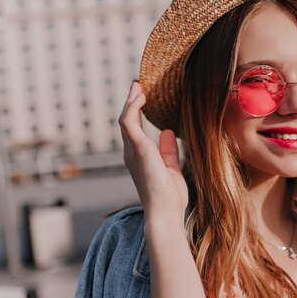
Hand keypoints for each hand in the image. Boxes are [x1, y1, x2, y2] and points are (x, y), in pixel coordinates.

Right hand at [119, 82, 187, 222]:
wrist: (165, 212)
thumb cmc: (169, 196)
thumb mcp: (171, 168)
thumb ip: (168, 151)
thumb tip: (168, 132)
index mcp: (139, 157)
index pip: (135, 129)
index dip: (137, 111)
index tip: (143, 96)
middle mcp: (131, 153)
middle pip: (127, 120)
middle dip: (131, 101)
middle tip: (137, 84)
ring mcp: (132, 151)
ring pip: (125, 118)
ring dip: (131, 101)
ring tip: (138, 86)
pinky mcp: (138, 149)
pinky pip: (129, 122)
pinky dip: (133, 107)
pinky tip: (141, 96)